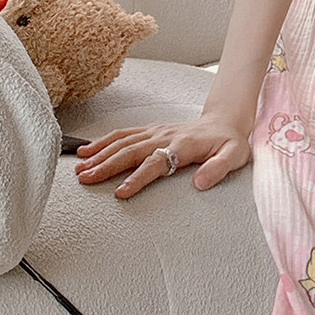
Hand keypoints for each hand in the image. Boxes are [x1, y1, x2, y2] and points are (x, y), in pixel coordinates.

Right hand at [73, 113, 252, 198]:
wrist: (225, 122)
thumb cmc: (229, 143)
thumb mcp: (235, 155)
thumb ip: (219, 168)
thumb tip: (200, 183)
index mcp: (184, 145)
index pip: (156, 162)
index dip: (138, 177)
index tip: (120, 192)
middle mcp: (165, 136)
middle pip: (132, 151)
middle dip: (107, 165)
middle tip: (86, 179)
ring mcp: (156, 131)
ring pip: (123, 142)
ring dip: (100, 155)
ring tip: (79, 169)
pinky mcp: (150, 130)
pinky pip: (123, 134)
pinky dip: (103, 142)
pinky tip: (86, 151)